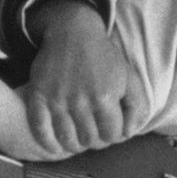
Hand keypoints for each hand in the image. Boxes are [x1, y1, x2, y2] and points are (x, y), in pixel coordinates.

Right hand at [25, 1, 148, 153]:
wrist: (72, 32)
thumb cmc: (104, 58)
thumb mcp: (129, 78)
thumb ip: (137, 107)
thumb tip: (129, 134)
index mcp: (105, 97)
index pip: (112, 135)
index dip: (113, 136)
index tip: (110, 128)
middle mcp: (80, 101)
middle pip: (90, 140)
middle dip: (96, 140)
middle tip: (95, 132)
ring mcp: (57, 99)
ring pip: (67, 140)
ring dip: (76, 145)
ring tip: (79, 137)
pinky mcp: (39, 96)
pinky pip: (40, 129)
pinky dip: (48, 143)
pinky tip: (56, 145)